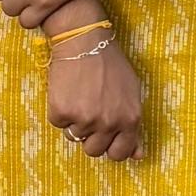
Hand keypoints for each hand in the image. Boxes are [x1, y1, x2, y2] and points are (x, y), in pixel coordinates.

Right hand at [46, 36, 144, 162]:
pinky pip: (58, 123)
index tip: (104, 138)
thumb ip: (133, 125)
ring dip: (74, 121)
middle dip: (90, 136)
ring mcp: (84, 119)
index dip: (110, 147)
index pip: (119, 153)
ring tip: (78, 96)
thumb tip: (137, 155)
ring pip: (74, 136)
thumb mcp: (131, 92)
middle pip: (93, 150)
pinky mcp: (61, 112)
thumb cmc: (110, 63)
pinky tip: (67, 91)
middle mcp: (108, 123)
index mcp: (130, 119)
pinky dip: (59, 110)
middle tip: (88, 112)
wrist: (84, 40)